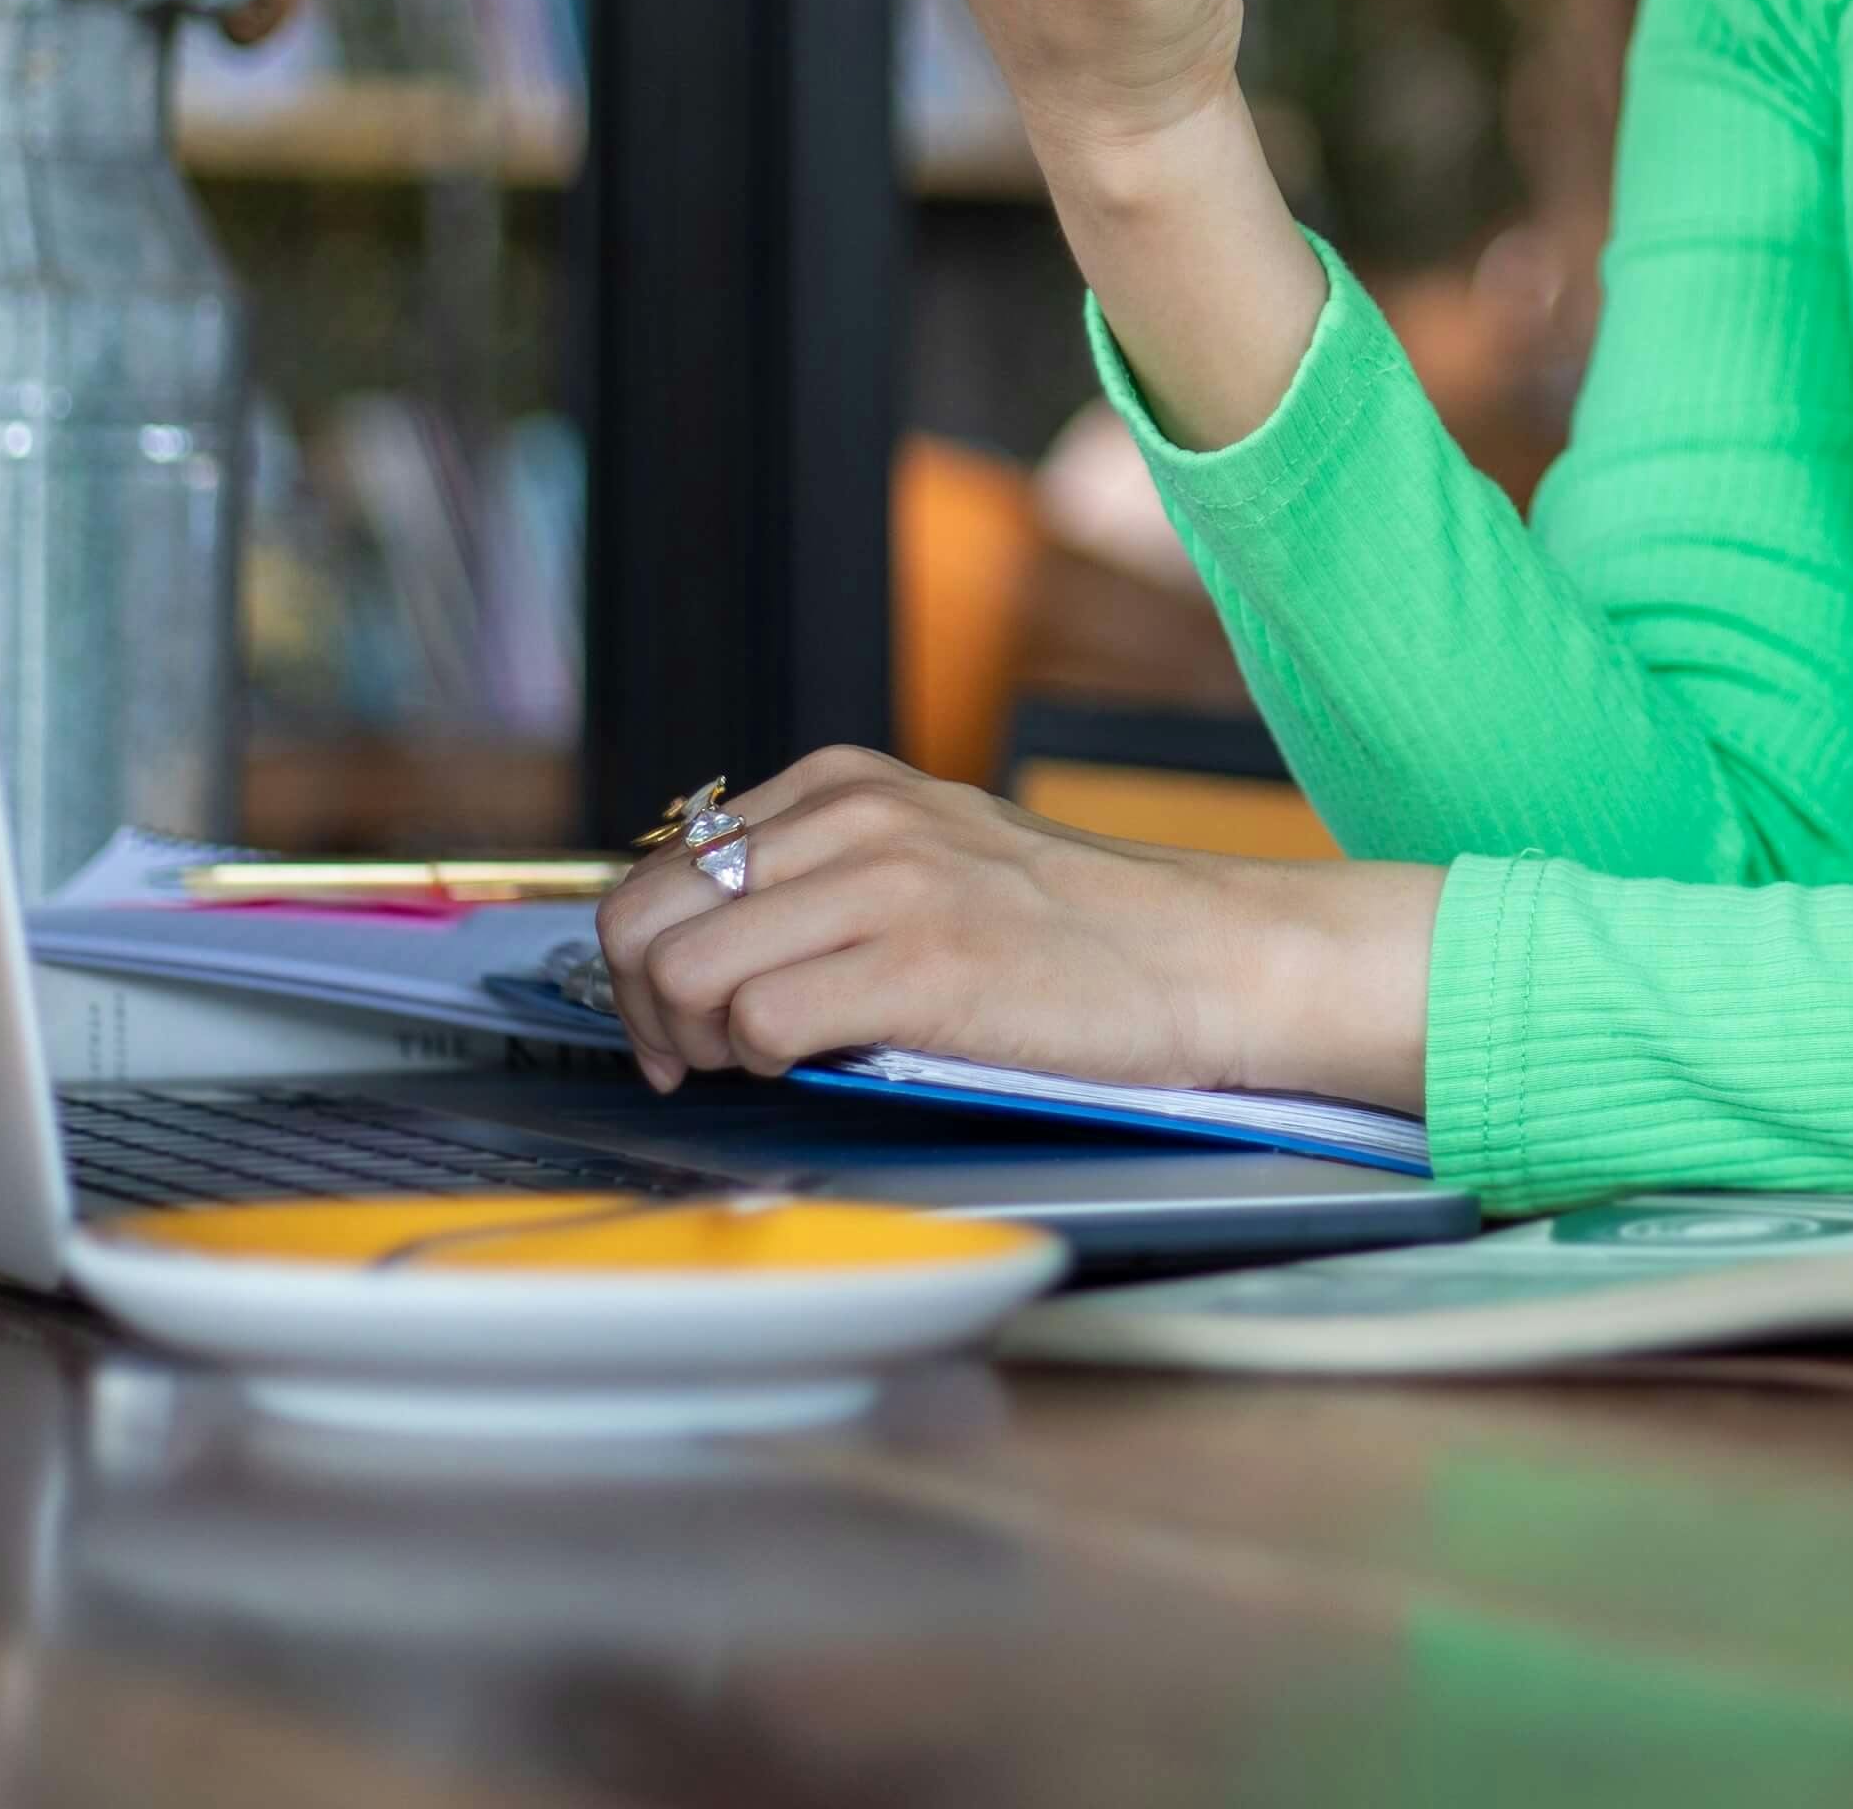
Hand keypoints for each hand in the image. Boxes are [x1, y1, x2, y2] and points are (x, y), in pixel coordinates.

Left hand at [593, 745, 1438, 1110]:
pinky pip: (765, 1027)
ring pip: (686, 975)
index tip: (673, 1021)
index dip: (643, 960)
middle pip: (644, 918)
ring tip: (762, 1068)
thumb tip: (700, 942)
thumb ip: (826, 873)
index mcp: (844, 784)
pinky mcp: (925, 967)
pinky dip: (768, 1068)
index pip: (661, 866)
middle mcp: (853, 817)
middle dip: (644, 1011)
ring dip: (703, 1046)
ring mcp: (890, 886)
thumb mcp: (935, 853)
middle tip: (695, 1061)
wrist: (1209, 955)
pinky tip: (823, 1068)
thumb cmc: (1075, 930)